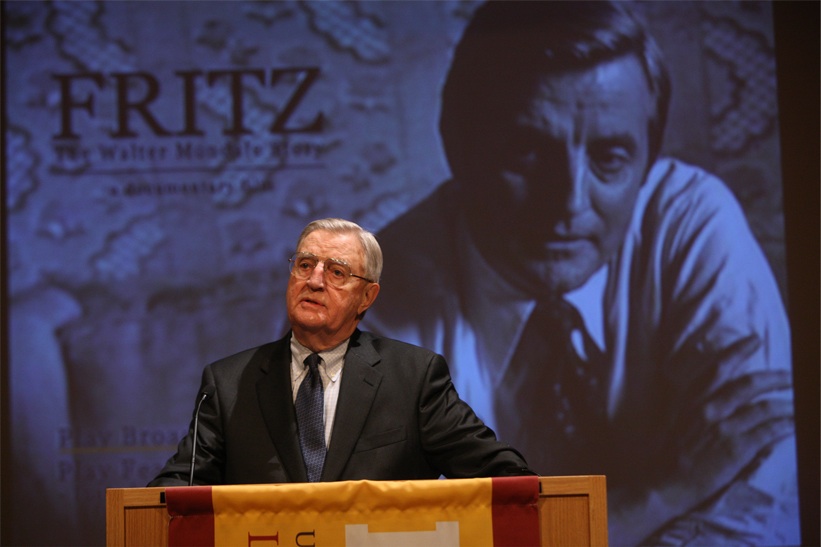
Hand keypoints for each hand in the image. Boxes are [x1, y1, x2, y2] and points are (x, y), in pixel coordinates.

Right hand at [610, 366, 793, 544]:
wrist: (665, 484)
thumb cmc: (668, 454)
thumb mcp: (675, 420)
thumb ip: (694, 404)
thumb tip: (715, 394)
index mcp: (691, 400)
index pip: (718, 367)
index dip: (738, 351)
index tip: (754, 340)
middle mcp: (708, 409)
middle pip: (748, 384)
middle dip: (773, 376)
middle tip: (787, 375)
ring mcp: (725, 428)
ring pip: (765, 407)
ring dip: (785, 404)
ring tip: (794, 403)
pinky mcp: (739, 448)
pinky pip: (770, 431)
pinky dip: (786, 425)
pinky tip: (793, 424)